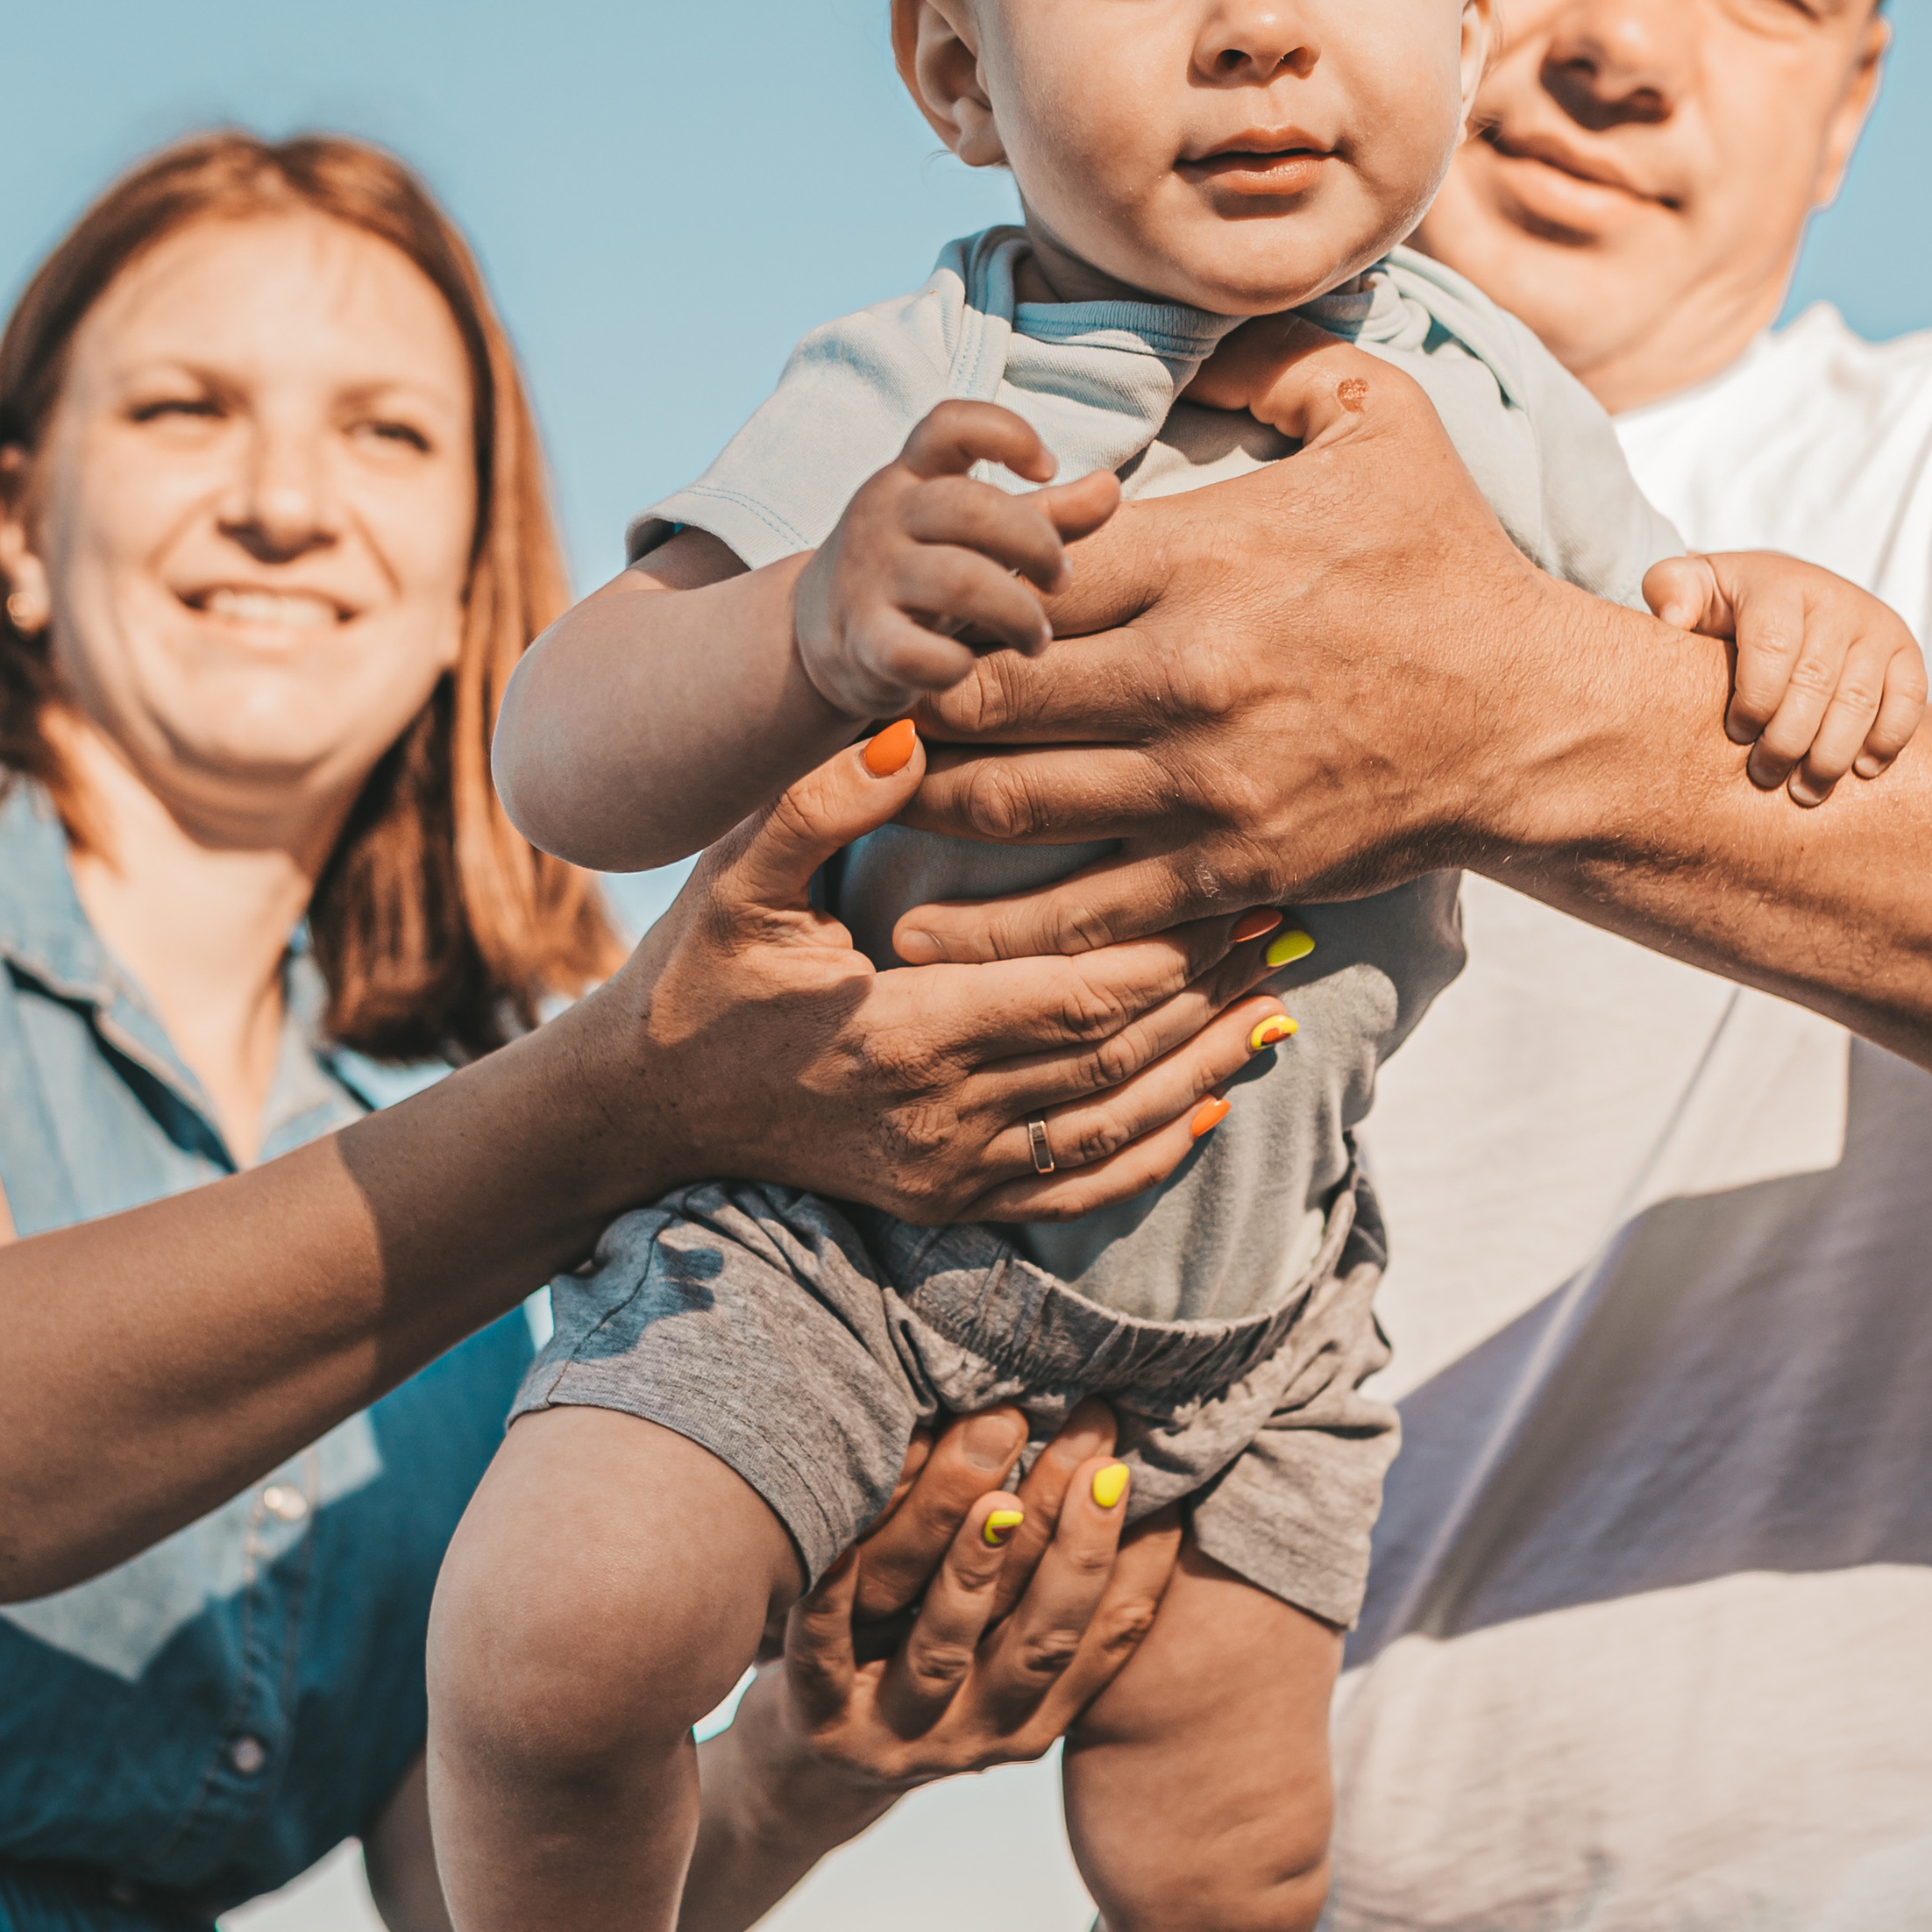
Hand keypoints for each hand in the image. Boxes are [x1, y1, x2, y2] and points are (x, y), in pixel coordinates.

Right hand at [598, 726, 1282, 1224]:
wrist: (645, 1106)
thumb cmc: (697, 973)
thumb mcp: (738, 877)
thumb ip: (820, 801)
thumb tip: (910, 730)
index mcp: (902, 1030)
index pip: (1078, 992)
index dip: (1172, 947)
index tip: (1237, 886)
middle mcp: (940, 1116)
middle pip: (1118, 1054)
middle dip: (1212, 994)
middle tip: (1287, 926)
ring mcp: (949, 1170)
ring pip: (1115, 1125)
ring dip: (1207, 1069)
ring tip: (1280, 1005)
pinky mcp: (950, 1202)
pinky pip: (1079, 1190)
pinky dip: (1156, 1153)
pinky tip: (1215, 1108)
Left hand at [750, 1400, 1178, 1784]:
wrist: (808, 1772)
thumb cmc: (916, 1668)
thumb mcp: (993, 1643)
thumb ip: (1043, 1582)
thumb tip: (1122, 1472)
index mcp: (1035, 1714)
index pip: (1101, 1640)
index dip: (1136, 1566)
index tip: (1158, 1487)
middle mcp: (977, 1734)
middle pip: (1037, 1639)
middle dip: (1075, 1549)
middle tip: (1103, 1465)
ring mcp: (898, 1736)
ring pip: (942, 1650)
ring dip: (974, 1573)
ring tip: (996, 1502)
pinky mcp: (820, 1726)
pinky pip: (825, 1656)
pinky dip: (834, 1599)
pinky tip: (843, 1543)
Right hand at [792, 400, 1121, 719]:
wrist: (817, 636)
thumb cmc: (919, 573)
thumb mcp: (973, 535)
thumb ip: (1043, 513)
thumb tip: (1110, 486)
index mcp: (911, 477)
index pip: (950, 424)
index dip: (1008, 435)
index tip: (1048, 469)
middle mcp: (884, 516)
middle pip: (968, 506)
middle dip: (1035, 544)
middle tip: (1061, 579)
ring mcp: (868, 578)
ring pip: (956, 581)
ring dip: (1016, 613)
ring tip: (1036, 638)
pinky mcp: (861, 641)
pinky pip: (916, 652)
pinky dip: (955, 667)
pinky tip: (967, 671)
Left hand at [880, 341, 1579, 962]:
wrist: (1532, 720)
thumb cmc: (1453, 566)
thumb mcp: (1385, 419)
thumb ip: (1283, 358)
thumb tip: (1207, 325)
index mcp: (1203, 559)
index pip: (1023, 572)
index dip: (952, 586)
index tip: (913, 597)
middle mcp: (1186, 673)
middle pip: (989, 689)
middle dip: (910, 697)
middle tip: (853, 702)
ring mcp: (1202, 781)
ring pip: (1011, 800)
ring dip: (923, 801)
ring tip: (857, 798)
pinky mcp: (1226, 865)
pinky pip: (1083, 908)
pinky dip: (993, 927)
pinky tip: (913, 929)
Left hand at [1643, 550, 1927, 804]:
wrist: (1788, 592)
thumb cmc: (1730, 605)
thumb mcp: (1694, 588)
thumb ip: (1672, 590)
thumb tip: (1672, 617)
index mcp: (1780, 585)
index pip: (1773, 648)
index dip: (1754, 700)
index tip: (1735, 732)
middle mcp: (1835, 600)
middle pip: (1816, 683)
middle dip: (1788, 741)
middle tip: (1765, 776)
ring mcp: (1875, 625)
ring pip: (1860, 701)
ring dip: (1832, 755)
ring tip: (1806, 791)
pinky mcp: (1906, 650)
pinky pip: (1910, 700)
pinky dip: (1888, 740)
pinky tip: (1862, 770)